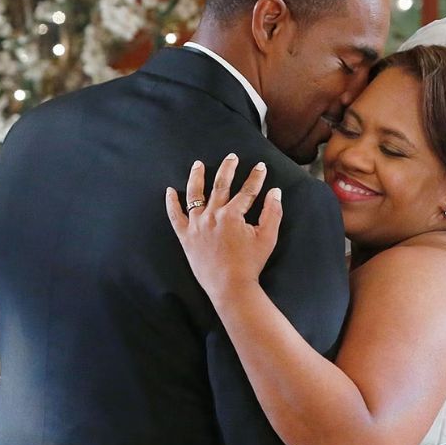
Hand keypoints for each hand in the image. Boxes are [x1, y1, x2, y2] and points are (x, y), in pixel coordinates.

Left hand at [165, 154, 283, 299]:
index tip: (260, 167)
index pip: (247, 190)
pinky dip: (171, 203)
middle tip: (231, 157)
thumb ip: (273, 212)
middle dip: (228, 169)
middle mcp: (212, 215)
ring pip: (195, 195)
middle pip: (220, 185)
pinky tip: (170, 191)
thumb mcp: (267, 237)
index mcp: (232, 215)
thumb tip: (275, 192)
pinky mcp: (186, 237)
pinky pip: (175, 216)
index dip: (256, 177)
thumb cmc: (250, 264)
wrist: (230, 287)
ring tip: (198, 164)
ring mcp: (196, 225)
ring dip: (197, 177)